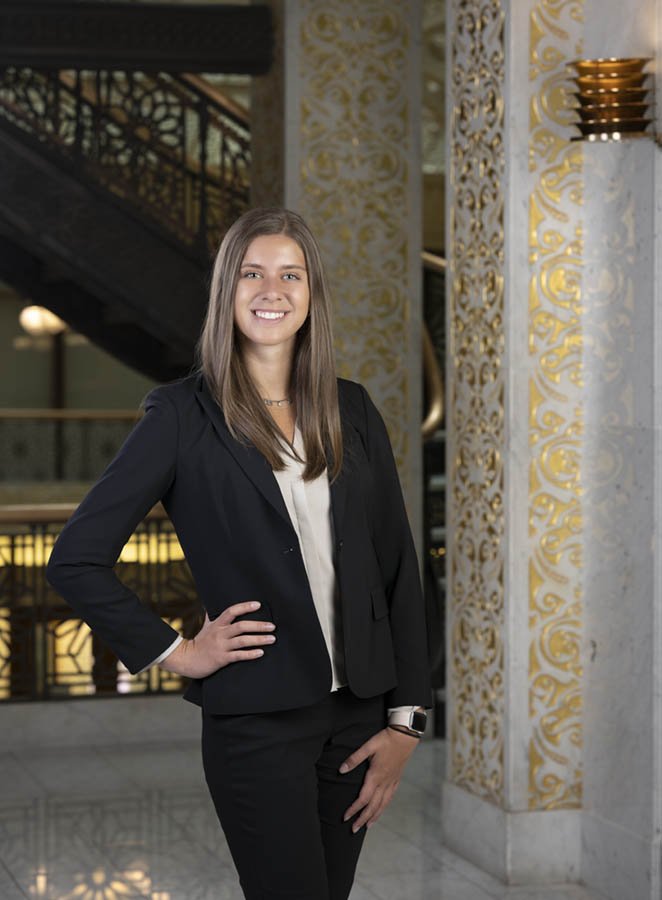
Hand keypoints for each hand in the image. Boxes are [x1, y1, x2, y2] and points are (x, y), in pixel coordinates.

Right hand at [160, 601, 275, 678]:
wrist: (187, 659)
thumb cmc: (199, 642)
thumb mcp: (206, 626)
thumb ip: (212, 616)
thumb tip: (211, 603)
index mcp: (217, 624)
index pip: (232, 611)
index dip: (245, 607)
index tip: (258, 605)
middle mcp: (220, 634)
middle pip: (241, 626)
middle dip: (258, 625)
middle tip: (272, 626)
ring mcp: (221, 646)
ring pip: (243, 641)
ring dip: (259, 639)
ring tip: (272, 639)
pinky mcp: (222, 659)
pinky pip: (239, 656)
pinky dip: (250, 654)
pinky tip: (261, 653)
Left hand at [339, 727, 418, 831]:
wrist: (405, 736)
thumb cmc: (386, 740)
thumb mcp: (368, 746)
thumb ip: (354, 759)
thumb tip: (341, 770)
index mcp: (375, 776)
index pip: (363, 799)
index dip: (353, 809)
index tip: (345, 817)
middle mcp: (384, 782)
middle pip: (373, 806)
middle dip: (362, 819)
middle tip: (354, 830)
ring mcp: (391, 782)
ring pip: (383, 804)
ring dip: (374, 816)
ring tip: (367, 826)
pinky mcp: (396, 779)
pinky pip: (390, 798)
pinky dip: (384, 807)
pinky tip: (381, 809)